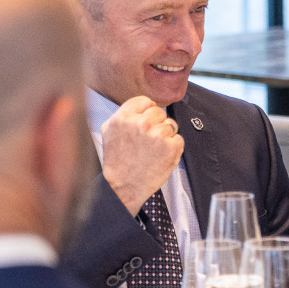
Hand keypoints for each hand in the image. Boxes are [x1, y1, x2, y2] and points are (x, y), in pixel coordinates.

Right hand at [100, 95, 183, 215]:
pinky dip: (173, 147)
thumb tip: (144, 104)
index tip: (145, 122)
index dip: (146, 111)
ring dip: (165, 136)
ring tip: (152, 150)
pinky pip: (179, 139)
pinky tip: (160, 156)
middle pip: (159, 112)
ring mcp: (158, 135)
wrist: (123, 186)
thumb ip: (125, 114)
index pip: (145, 101)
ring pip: (170, 125)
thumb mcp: (109, 131)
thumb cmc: (116, 160)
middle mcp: (141, 123)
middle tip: (148, 140)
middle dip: (156, 123)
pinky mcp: (171, 147)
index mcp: (124, 117)